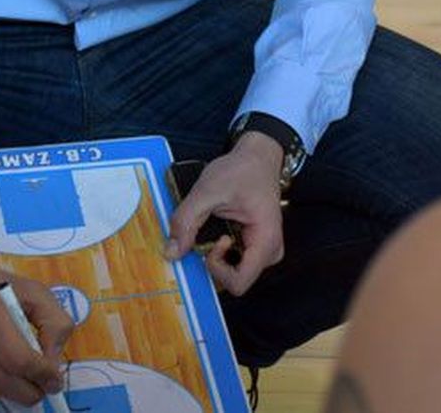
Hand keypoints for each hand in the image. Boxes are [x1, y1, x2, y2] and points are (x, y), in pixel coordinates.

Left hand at [165, 134, 285, 294]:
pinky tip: (214, 231)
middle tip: (204, 233)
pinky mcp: (255, 248)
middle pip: (235, 280)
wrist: (258, 157)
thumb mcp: (207, 191)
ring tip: (210, 228)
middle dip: (213, 262)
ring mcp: (263, 252)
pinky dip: (219, 252)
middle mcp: (269, 252)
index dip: (217, 269)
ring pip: (233, 273)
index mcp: (265, 241)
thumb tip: (171, 252)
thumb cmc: (241, 171)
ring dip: (215, 257)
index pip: (239, 282)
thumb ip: (186, 221)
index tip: (213, 241)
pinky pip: (235, 262)